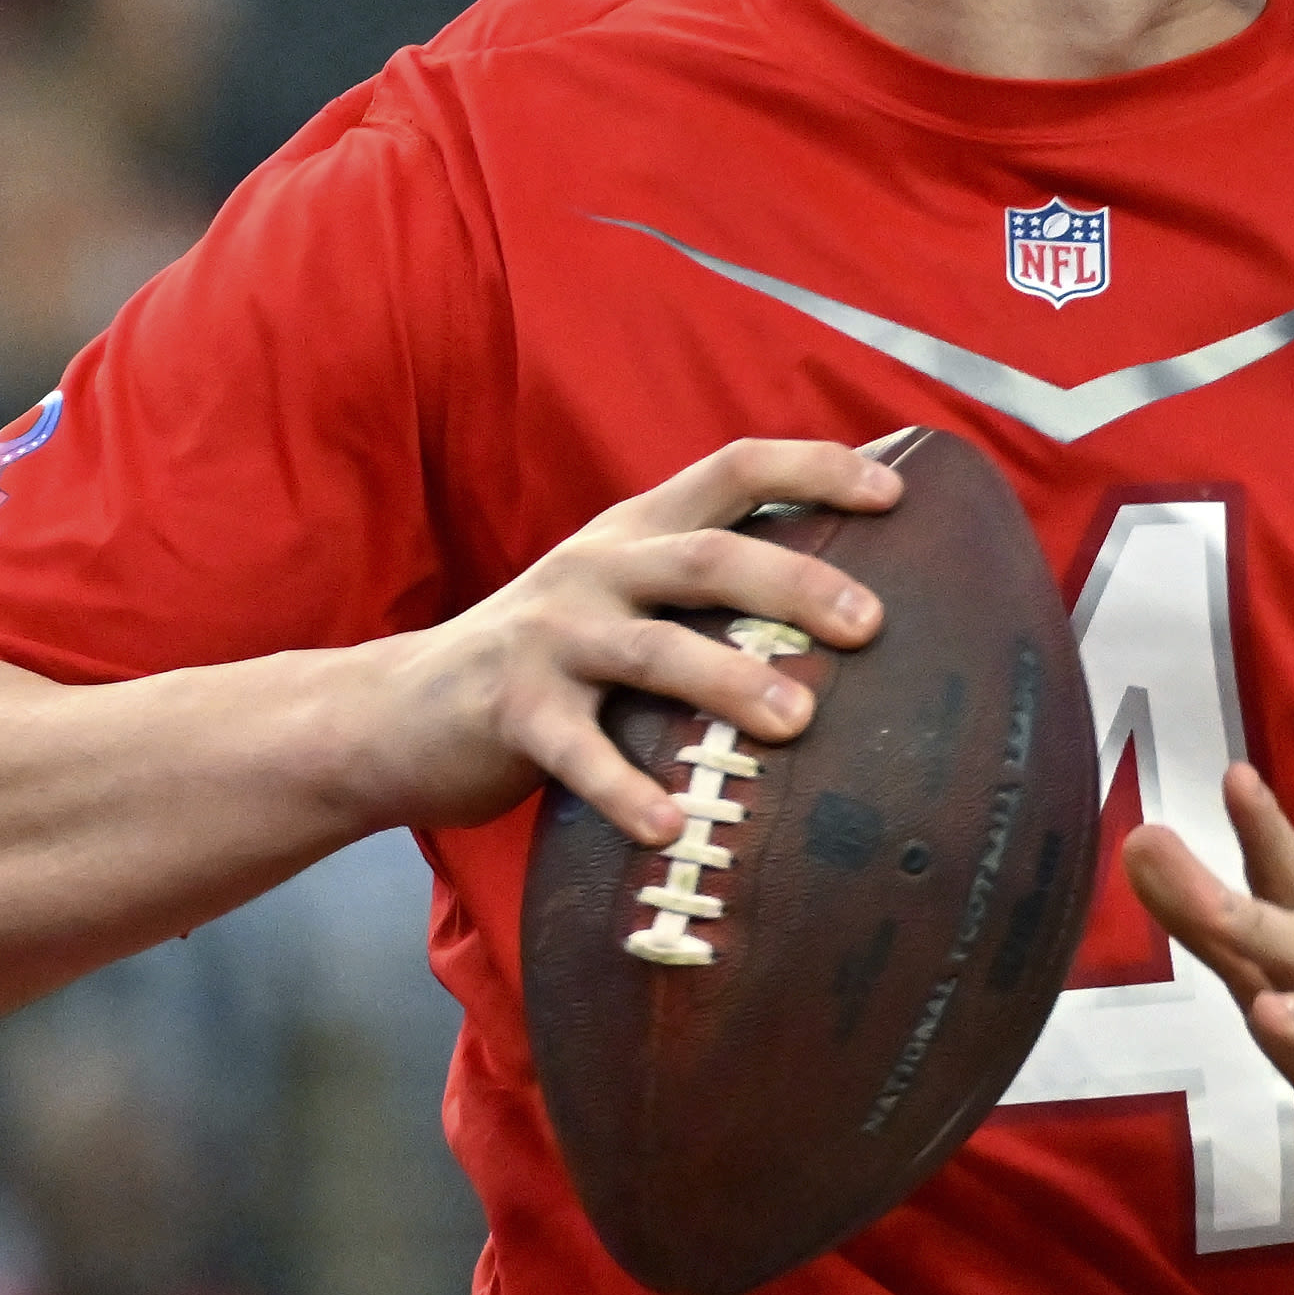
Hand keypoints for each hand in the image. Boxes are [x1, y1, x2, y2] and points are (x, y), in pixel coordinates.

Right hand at [358, 438, 895, 845]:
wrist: (396, 712)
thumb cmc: (548, 662)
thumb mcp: (621, 596)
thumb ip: (704, 590)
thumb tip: (847, 598)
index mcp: (635, 531)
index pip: (733, 469)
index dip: (815, 468)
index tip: (897, 492)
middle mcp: (596, 568)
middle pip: (707, 556)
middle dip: (794, 581)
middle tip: (869, 625)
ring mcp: (550, 638)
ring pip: (652, 649)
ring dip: (728, 680)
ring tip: (795, 721)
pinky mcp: (511, 712)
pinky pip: (577, 752)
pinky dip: (625, 788)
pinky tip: (672, 827)